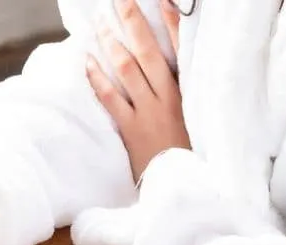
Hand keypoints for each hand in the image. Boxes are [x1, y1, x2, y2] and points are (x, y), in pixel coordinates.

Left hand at [87, 0, 188, 182]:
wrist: (185, 186)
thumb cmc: (191, 152)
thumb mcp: (198, 118)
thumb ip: (186, 91)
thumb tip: (170, 67)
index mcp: (189, 93)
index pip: (181, 50)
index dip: (172, 23)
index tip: (163, 1)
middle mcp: (169, 98)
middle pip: (149, 52)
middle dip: (133, 22)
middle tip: (120, 0)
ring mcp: (149, 113)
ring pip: (128, 70)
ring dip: (112, 44)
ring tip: (100, 24)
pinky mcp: (132, 130)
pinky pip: (111, 99)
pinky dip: (98, 79)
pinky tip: (87, 61)